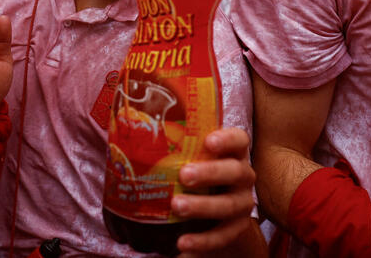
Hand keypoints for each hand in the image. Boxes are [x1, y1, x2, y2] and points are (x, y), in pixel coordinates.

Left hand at [172, 128, 258, 256]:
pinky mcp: (236, 229)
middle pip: (235, 172)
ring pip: (228, 205)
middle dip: (210, 173)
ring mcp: (242, 204)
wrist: (215, 213)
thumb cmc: (197, 173)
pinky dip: (202, 241)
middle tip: (184, 175)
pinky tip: (183, 243)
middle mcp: (243, 176)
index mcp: (233, 153)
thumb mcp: (191, 157)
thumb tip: (127, 127)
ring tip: (177, 207)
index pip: (239, 140)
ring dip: (202, 206)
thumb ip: (175, 145)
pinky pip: (222, 236)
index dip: (227, 139)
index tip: (208, 141)